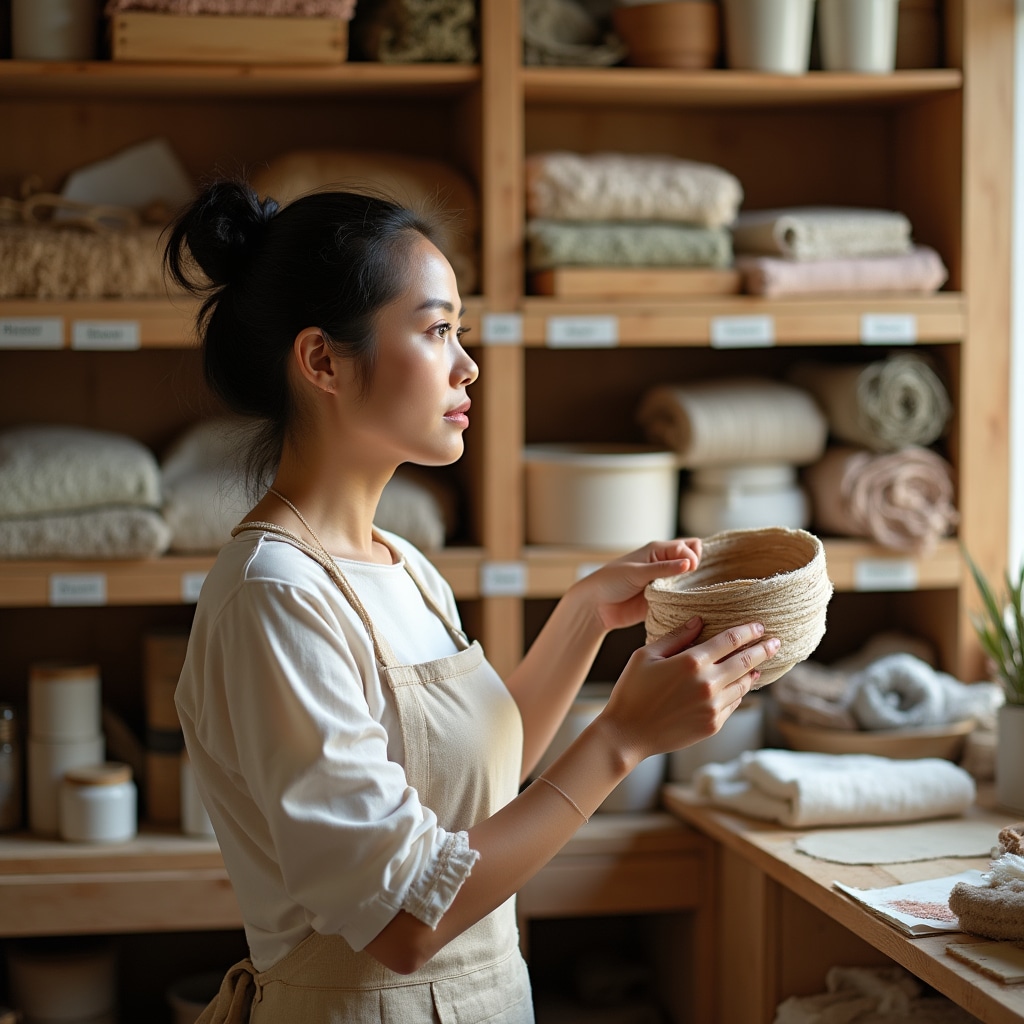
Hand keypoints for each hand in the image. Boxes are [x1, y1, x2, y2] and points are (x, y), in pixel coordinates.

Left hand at [570, 538, 702, 633]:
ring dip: (693, 585)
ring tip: (693, 592)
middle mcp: (664, 565)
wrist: (596, 606)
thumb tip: (689, 563)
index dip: (692, 556)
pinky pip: (681, 599)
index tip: (690, 569)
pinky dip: (686, 601)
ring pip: (689, 581)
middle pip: (692, 559)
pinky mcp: (662, 601)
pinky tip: (689, 604)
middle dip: (698, 567)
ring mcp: (664, 583)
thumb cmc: (610, 581)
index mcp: (657, 551)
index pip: (687, 546)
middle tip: (691, 579)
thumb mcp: (637, 572)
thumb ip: (663, 568)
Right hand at [599, 616, 779, 762]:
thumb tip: (699, 621)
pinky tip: (741, 685)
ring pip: (743, 684)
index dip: (747, 631)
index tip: (759, 626)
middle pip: (745, 661)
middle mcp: (708, 684)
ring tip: (760, 664)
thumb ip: (676, 636)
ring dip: (754, 671)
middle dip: (763, 649)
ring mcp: (713, 707)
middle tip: (775, 641)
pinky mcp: (713, 725)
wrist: (628, 734)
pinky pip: (734, 703)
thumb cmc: (631, 690)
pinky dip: (740, 691)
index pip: (730, 640)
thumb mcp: (646, 655)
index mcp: (691, 662)